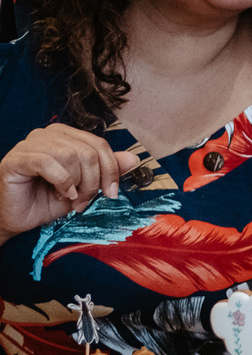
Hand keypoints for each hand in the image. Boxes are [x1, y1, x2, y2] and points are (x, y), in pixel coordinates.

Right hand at [0, 124, 140, 240]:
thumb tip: (134, 158)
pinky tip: (59, 193)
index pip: (100, 145)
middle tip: (84, 200)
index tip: (111, 194)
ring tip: (69, 198)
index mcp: (66, 137)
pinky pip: (48, 162)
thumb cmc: (46, 200)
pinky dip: (61, 181)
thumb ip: (107, 170)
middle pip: (88, 151)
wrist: (15, 219)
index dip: (111, 170)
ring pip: (70, 155)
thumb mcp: (84, 186)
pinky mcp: (16, 159)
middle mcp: (48, 135)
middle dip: (92, 181)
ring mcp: (30, 144)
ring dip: (76, 184)